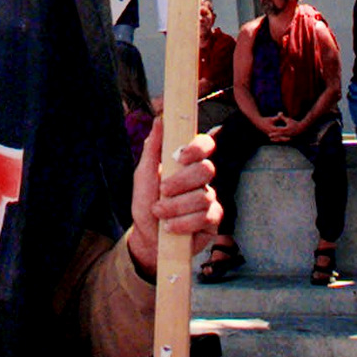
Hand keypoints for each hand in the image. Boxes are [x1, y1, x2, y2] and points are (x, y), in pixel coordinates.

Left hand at [127, 119, 218, 269]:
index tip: (180, 157)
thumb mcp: (143, 174)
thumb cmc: (146, 201)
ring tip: (159, 213)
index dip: (198, 147)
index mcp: (186, 162)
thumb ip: (152, 147)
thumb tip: (159, 119)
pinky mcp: (212, 220)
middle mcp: (201, 178)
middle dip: (181, 182)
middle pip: (207, 170)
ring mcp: (209, 198)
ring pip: (203, 196)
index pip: (204, 144)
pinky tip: (171, 227)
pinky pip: (206, 217)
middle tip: (163, 190)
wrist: (147, 237)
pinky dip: (184, 223)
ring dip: (177, 206)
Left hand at [270, 113, 305, 141]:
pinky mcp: (292, 140)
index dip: (274, 134)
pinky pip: (286, 142)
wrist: (304, 128)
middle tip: (269, 138)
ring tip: (272, 140)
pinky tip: (279, 141)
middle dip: (274, 138)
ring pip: (283, 140)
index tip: (269, 135)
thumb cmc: (296, 123)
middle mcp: (288, 135)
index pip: (279, 133)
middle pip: (280, 137)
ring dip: (277, 140)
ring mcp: (290, 138)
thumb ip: (283, 117)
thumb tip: (278, 113)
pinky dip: (282, 141)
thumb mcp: (289, 120)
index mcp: (287, 130)